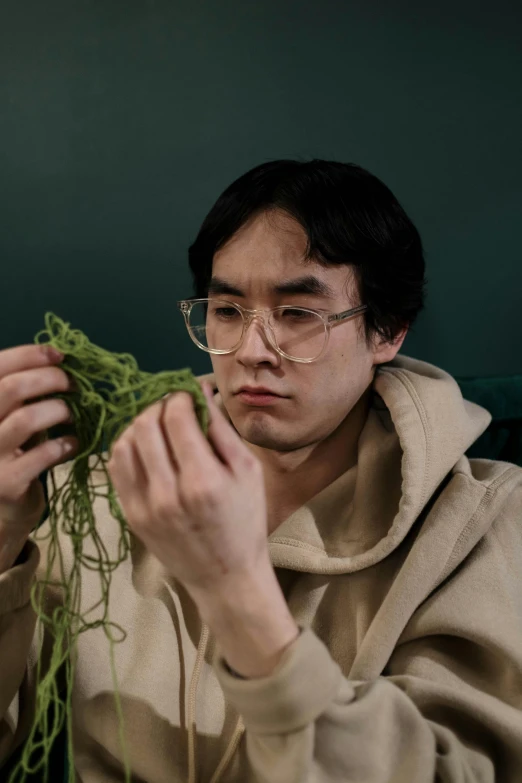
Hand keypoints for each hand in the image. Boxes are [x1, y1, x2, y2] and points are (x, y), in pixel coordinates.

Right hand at [0, 344, 78, 570]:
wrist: (0, 510)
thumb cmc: (9, 453)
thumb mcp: (8, 418)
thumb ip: (22, 393)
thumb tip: (58, 358)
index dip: (28, 355)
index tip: (59, 354)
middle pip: (11, 389)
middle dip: (49, 379)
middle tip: (73, 384)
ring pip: (26, 419)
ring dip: (58, 411)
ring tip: (71, 415)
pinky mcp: (6, 483)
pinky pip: (43, 455)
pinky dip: (64, 444)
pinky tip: (73, 444)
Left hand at [106, 383, 269, 592]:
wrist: (225, 577)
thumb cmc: (245, 521)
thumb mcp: (248, 471)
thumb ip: (221, 429)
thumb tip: (200, 391)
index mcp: (203, 480)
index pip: (175, 418)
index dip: (179, 398)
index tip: (187, 396)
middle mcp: (168, 493)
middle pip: (145, 426)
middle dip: (158, 406)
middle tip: (172, 407)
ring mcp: (144, 506)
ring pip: (123, 443)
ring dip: (139, 425)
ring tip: (158, 425)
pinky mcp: (131, 515)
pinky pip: (116, 468)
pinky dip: (127, 447)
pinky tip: (145, 447)